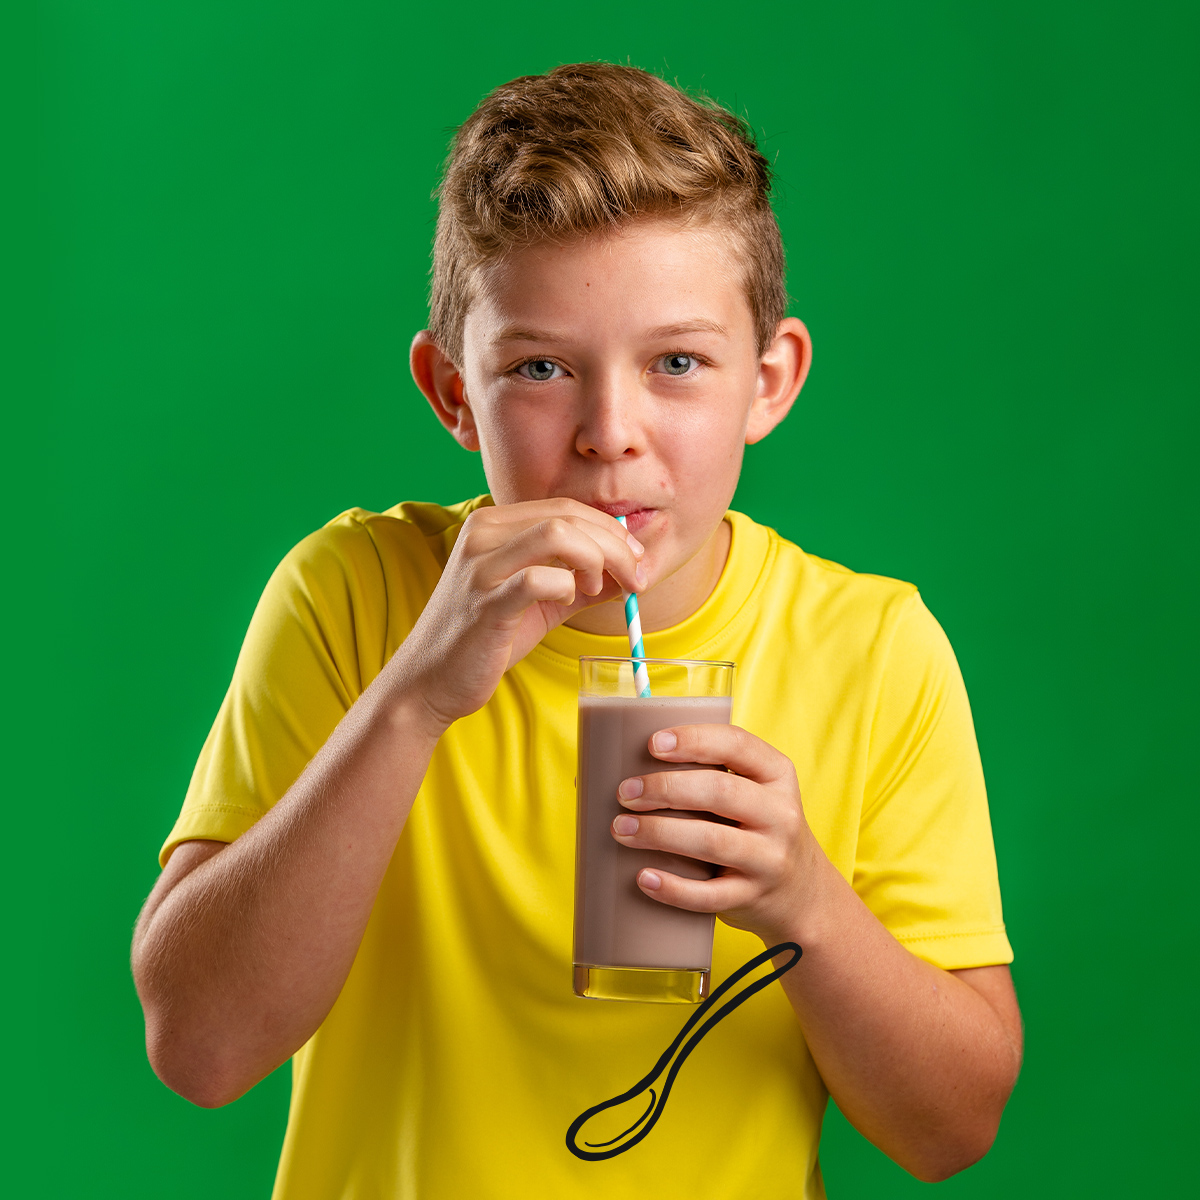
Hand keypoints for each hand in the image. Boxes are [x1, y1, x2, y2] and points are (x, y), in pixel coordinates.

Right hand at [394, 499, 645, 729]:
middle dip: (615, 545)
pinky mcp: (485, 601)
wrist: (430, 681)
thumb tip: (632, 573)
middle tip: (635, 577)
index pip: (566, 507)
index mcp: (494, 524)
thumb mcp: (539, 600)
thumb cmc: (487, 638)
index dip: (609, 530)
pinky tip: (566, 601)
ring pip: (558, 534)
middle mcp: (483, 533)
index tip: (636, 559)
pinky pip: (540, 578)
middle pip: (568, 516)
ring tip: (597, 589)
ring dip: (596, 559)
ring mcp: (481, 565)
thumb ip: (580, 581)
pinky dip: (567, 587)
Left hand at [609, 724, 822, 944]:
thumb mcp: (751, 792)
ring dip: (660, 833)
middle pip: (719, 791)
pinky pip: (709, 896)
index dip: (693, 740)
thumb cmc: (753, 828)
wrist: (802, 894)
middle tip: (625, 792)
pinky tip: (643, 877)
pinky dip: (672, 887)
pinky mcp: (753, 898)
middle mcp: (780, 814)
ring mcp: (770, 859)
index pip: (737, 745)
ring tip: (621, 829)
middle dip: (665, 789)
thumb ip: (703, 774)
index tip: (653, 744)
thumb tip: (603, 766)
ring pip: (712, 841)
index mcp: (776, 774)